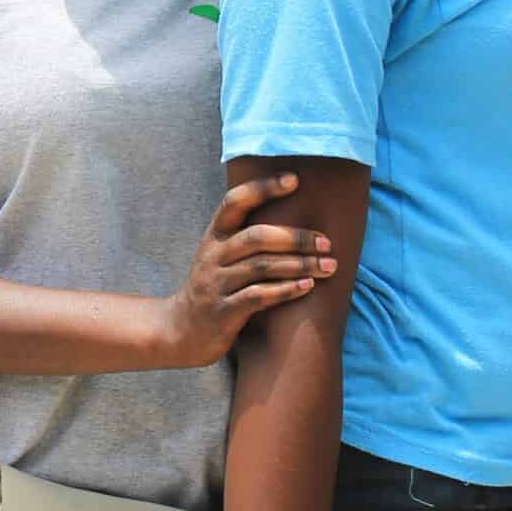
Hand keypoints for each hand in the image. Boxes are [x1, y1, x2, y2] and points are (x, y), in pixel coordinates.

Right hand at [162, 175, 335, 365]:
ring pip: (262, 267)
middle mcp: (213, 256)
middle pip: (257, 236)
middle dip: (296, 238)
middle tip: (327, 243)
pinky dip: (286, 290)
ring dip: (300, 265)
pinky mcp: (223, 311)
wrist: (182, 331)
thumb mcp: (220, 256)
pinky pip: (258, 296)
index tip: (294, 179)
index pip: (235, 201)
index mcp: (214, 236)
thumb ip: (246, 238)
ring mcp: (216, 284)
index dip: (263, 188)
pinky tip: (308, 286)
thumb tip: (294, 215)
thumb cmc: (214, 287)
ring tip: (329, 266)